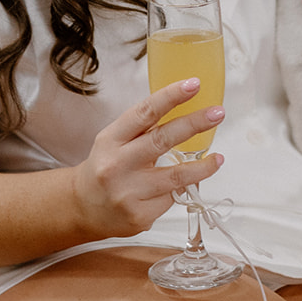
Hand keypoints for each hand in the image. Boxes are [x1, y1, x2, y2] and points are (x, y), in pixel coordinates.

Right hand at [71, 78, 223, 238]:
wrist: (82, 208)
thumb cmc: (105, 168)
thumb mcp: (113, 141)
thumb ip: (142, 129)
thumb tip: (184, 110)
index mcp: (110, 140)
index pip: (144, 112)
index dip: (171, 96)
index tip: (193, 84)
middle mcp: (117, 165)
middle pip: (163, 139)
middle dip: (195, 124)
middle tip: (217, 113)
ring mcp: (128, 192)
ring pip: (176, 176)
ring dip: (203, 167)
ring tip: (218, 159)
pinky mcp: (139, 216)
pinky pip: (171, 198)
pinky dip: (180, 190)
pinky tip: (181, 187)